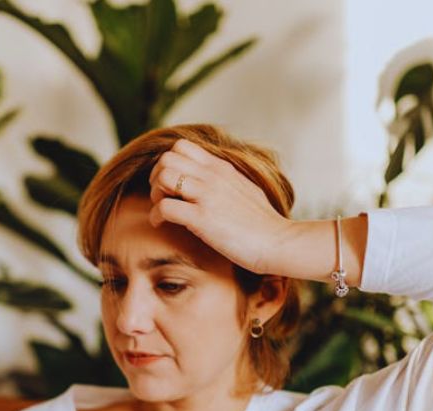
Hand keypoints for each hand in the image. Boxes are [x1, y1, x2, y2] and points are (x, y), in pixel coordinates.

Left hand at [147, 138, 293, 273]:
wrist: (278, 242)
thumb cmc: (263, 223)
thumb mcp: (244, 189)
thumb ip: (225, 181)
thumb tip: (210, 181)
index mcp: (221, 168)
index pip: (181, 146)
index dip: (168, 163)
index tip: (170, 184)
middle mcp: (212, 177)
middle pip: (166, 158)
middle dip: (156, 177)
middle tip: (161, 196)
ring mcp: (207, 196)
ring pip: (163, 177)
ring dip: (155, 194)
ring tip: (162, 210)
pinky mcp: (202, 219)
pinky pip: (165, 207)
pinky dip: (156, 216)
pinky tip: (161, 225)